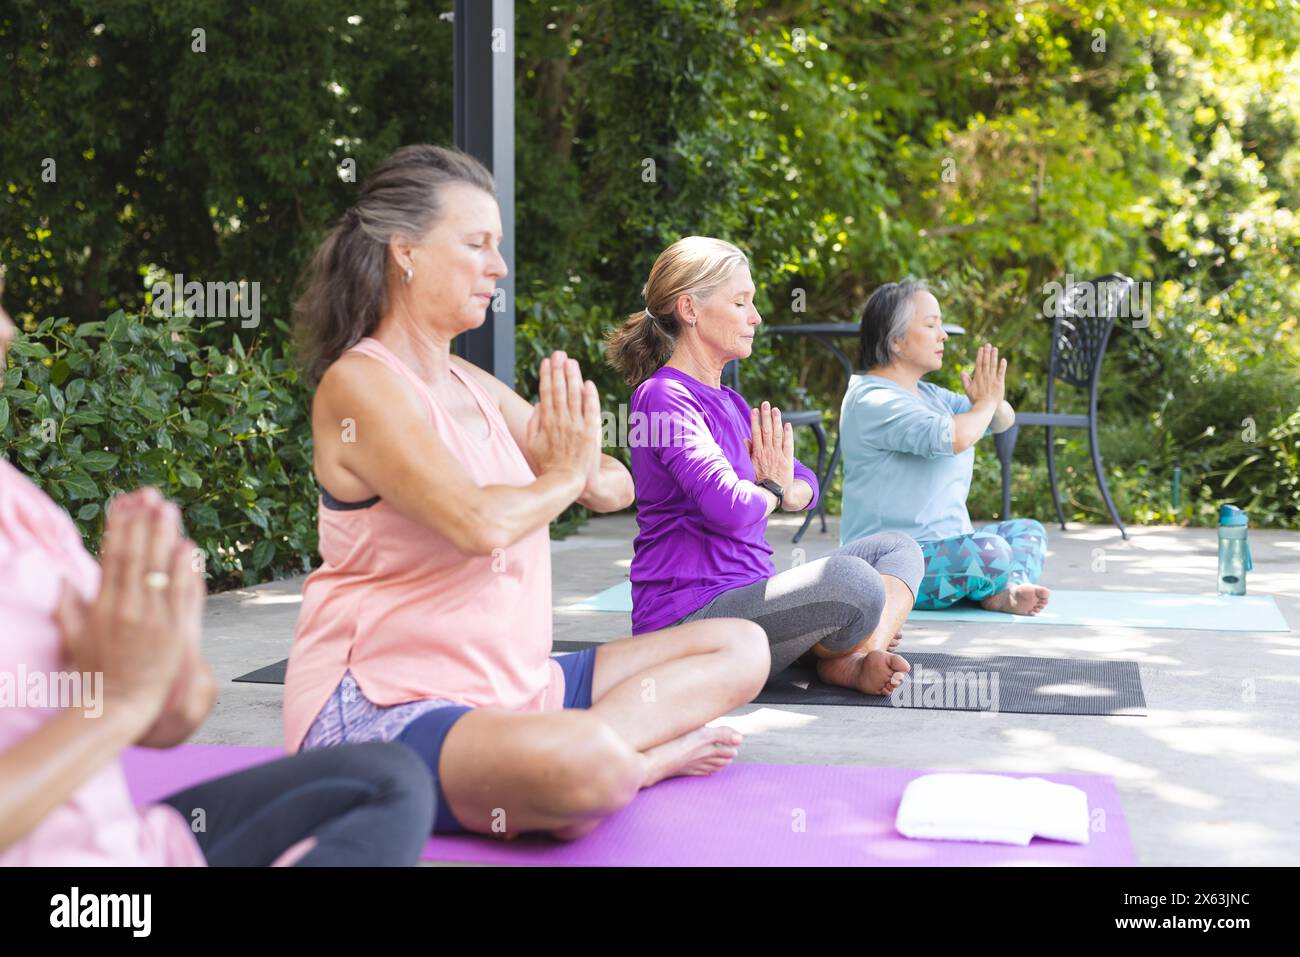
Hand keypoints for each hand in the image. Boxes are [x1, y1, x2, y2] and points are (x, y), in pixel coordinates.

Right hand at [54, 488, 196, 732]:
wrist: (121, 704)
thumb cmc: (97, 672)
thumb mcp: (74, 638)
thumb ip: (68, 607)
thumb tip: (63, 579)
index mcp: (103, 606)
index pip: (112, 557)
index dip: (120, 527)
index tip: (125, 502)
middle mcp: (129, 608)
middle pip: (138, 556)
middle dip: (144, 522)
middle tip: (152, 495)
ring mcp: (155, 619)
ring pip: (161, 569)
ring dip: (166, 536)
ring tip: (169, 509)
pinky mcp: (178, 631)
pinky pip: (184, 594)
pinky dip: (187, 570)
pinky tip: (189, 548)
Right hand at [525, 350, 600, 484]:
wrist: (569, 483)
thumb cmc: (549, 464)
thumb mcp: (533, 445)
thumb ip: (534, 423)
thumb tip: (539, 403)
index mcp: (546, 423)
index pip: (546, 393)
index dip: (547, 375)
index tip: (547, 361)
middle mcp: (561, 422)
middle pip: (559, 390)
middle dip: (559, 369)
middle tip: (560, 353)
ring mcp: (577, 427)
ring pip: (574, 396)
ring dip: (573, 377)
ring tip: (571, 362)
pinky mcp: (591, 433)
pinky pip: (591, 410)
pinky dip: (589, 396)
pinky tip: (588, 383)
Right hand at [746, 401, 794, 490]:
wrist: (772, 493)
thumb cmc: (759, 480)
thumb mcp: (749, 466)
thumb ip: (748, 452)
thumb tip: (745, 439)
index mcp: (757, 453)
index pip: (756, 432)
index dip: (755, 420)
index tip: (754, 410)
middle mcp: (768, 452)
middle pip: (767, 430)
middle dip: (766, 416)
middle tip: (766, 403)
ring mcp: (778, 455)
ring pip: (777, 434)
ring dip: (776, 421)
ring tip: (775, 409)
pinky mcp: (787, 460)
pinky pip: (788, 444)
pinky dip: (788, 434)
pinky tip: (787, 424)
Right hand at [960, 344, 1006, 406]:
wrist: (986, 407)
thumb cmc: (976, 399)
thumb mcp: (967, 390)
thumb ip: (965, 381)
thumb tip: (962, 372)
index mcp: (977, 377)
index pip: (979, 364)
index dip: (980, 356)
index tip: (981, 348)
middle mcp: (985, 377)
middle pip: (986, 362)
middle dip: (987, 353)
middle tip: (988, 344)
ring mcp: (993, 379)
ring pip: (993, 365)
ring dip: (994, 356)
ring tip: (995, 348)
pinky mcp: (999, 383)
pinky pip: (1001, 373)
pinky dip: (1002, 366)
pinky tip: (1003, 360)